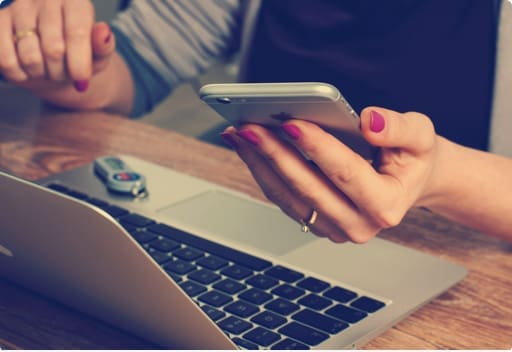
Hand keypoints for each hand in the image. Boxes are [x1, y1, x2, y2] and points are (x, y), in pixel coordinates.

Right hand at [0, 0, 114, 91]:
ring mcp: (18, 8)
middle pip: (53, 50)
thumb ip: (103, 46)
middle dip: (61, 72)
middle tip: (64, 73)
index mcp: (75, 1)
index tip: (82, 79)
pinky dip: (20, 74)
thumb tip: (103, 32)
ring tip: (47, 69)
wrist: (52, 58)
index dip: (79, 62)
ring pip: (30, 58)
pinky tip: (28, 69)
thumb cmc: (79, 54)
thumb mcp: (98, 53)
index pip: (76, 34)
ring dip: (42, 74)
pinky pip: (6, 61)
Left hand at [221, 107, 439, 242]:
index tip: (291, 123)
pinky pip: (282, 198)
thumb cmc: (412, 158)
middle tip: (250, 127)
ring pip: (287, 196)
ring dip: (260, 163)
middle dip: (275, 154)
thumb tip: (369, 122)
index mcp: (386, 205)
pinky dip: (262, 171)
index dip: (317, 148)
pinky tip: (248, 147)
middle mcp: (358, 225)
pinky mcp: (316, 222)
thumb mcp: (421, 136)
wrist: (408, 181)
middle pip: (308, 188)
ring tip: (240, 133)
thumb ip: (400, 128)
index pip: (345, 173)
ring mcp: (333, 228)